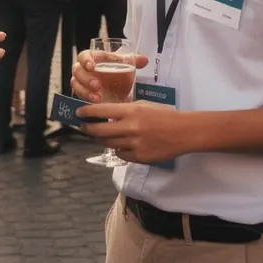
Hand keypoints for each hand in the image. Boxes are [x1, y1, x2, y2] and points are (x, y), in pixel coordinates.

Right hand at [72, 48, 149, 102]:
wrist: (117, 87)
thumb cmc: (117, 72)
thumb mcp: (126, 66)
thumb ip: (134, 61)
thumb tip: (144, 59)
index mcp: (93, 58)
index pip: (84, 55)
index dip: (86, 60)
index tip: (92, 66)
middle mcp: (84, 69)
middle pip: (77, 71)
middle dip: (86, 79)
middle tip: (97, 86)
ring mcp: (81, 82)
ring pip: (76, 84)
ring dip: (85, 91)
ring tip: (97, 98)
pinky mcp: (82, 94)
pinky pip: (78, 96)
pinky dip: (86, 100)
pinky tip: (96, 104)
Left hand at [78, 100, 192, 164]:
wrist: (183, 132)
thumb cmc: (164, 115)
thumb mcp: (143, 105)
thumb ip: (125, 109)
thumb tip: (106, 112)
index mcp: (131, 111)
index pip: (101, 111)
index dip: (87, 112)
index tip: (79, 113)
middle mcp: (130, 128)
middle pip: (99, 131)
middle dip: (88, 129)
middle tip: (84, 127)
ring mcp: (134, 144)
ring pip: (108, 143)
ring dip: (101, 139)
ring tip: (100, 135)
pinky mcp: (139, 157)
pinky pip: (120, 154)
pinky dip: (117, 149)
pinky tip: (121, 144)